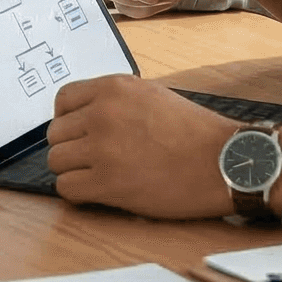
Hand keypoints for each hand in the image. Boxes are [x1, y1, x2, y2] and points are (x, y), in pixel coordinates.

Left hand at [45, 75, 237, 218]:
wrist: (226, 161)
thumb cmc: (196, 132)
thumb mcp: (152, 95)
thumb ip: (115, 101)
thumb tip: (85, 116)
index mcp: (113, 88)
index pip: (62, 100)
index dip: (68, 119)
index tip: (81, 132)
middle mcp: (102, 114)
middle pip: (55, 134)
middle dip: (71, 147)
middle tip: (93, 159)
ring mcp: (102, 149)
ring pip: (56, 162)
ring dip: (73, 171)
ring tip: (98, 176)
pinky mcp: (108, 183)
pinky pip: (66, 188)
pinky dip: (77, 192)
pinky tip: (98, 192)